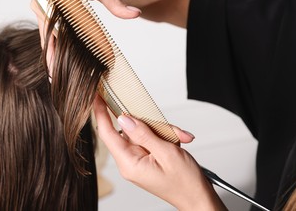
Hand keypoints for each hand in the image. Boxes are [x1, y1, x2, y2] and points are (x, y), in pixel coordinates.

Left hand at [93, 96, 226, 210]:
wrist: (198, 198)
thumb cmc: (185, 182)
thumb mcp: (166, 153)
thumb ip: (143, 134)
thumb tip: (123, 119)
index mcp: (129, 163)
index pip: (107, 133)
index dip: (100, 113)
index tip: (97, 96)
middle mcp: (129, 162)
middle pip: (129, 130)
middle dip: (150, 123)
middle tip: (169, 128)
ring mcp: (137, 160)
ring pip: (142, 132)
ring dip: (162, 131)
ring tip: (179, 139)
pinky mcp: (146, 158)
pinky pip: (150, 139)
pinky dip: (165, 137)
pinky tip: (178, 141)